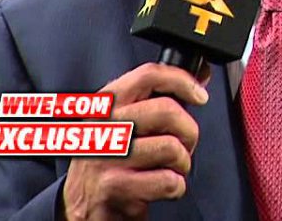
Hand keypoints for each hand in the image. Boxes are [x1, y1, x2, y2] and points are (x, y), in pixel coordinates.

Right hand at [61, 63, 210, 220]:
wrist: (81, 209)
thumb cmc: (111, 163)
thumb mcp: (125, 124)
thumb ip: (157, 99)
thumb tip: (199, 78)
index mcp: (106, 104)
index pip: (148, 75)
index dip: (182, 80)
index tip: (199, 95)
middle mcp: (103, 125)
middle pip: (167, 110)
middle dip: (189, 132)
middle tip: (184, 146)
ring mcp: (106, 156)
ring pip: (172, 147)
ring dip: (181, 164)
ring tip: (167, 169)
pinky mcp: (113, 186)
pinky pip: (168, 181)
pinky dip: (175, 188)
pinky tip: (160, 189)